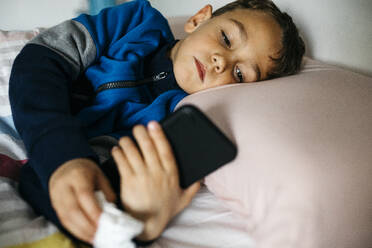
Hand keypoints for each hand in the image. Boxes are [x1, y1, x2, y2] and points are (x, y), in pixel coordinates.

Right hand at [49, 158, 115, 243]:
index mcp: (78, 175)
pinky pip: (63, 221)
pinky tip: (86, 235)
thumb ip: (107, 191)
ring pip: (66, 218)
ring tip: (95, 238)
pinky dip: (75, 230)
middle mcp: (64, 186)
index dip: (94, 211)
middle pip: (73, 210)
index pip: (84, 195)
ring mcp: (56, 197)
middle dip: (87, 225)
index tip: (104, 223)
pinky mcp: (54, 205)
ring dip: (81, 231)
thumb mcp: (100, 175)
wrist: (64, 165)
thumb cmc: (86, 171)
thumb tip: (113, 211)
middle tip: (100, 234)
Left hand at [112, 121, 200, 240]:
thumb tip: (202, 177)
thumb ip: (194, 186)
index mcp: (171, 174)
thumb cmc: (164, 210)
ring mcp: (142, 176)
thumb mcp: (184, 199)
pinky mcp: (128, 182)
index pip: (165, 150)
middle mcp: (157, 173)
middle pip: (148, 147)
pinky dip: (118, 154)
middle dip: (142, 133)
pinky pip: (122, 162)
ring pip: (133, 152)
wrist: (147, 224)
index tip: (154, 124)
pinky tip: (117, 150)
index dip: (159, 135)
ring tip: (126, 139)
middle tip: (138, 127)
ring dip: (128, 142)